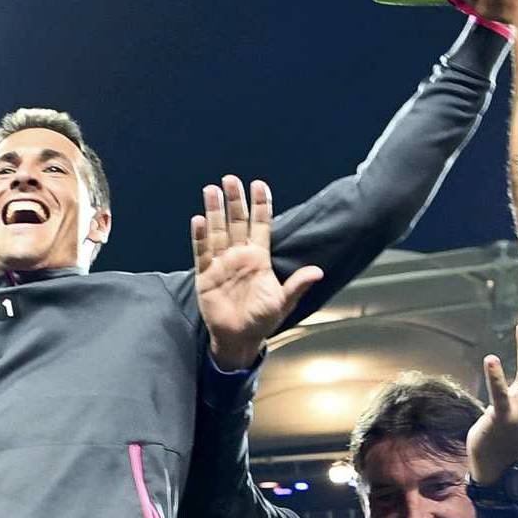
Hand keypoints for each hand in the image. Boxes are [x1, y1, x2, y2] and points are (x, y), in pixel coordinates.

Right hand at [192, 177, 324, 369]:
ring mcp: (221, 263)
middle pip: (236, 222)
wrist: (240, 338)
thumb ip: (297, 285)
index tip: (260, 185)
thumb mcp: (283, 303)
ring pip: (217, 231)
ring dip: (214, 211)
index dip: (261, 206)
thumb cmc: (262, 320)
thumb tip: (318, 272)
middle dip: (234, 201)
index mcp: (259, 259)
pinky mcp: (206, 275)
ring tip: (211, 190)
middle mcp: (239, 256)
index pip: (261, 226)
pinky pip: (202, 252)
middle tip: (231, 179)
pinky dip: (200, 237)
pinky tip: (199, 220)